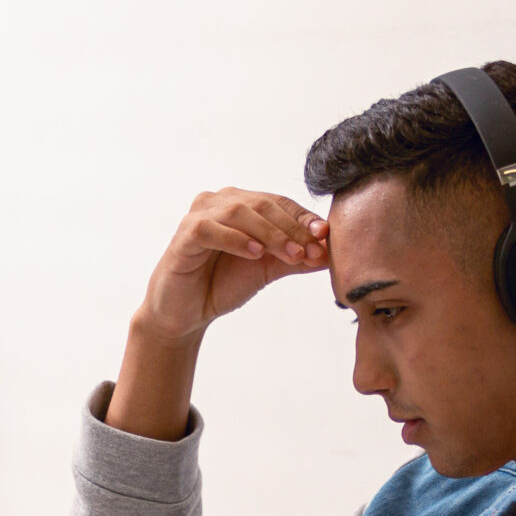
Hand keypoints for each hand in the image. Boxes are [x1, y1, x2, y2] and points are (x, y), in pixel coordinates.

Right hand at [137, 188, 329, 343]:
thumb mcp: (267, 269)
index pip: (279, 203)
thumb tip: (331, 252)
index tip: (325, 237)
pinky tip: (255, 253)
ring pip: (240, 213)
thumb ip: (295, 258)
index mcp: (242, 204)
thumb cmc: (222, 284)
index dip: (303, 218)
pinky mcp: (183, 235)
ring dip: (269, 233)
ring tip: (289, 254)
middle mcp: (220, 202)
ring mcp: (199, 215)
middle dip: (291, 228)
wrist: (186, 313)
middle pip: (263, 205)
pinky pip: (210, 229)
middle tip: (311, 251)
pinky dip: (236, 239)